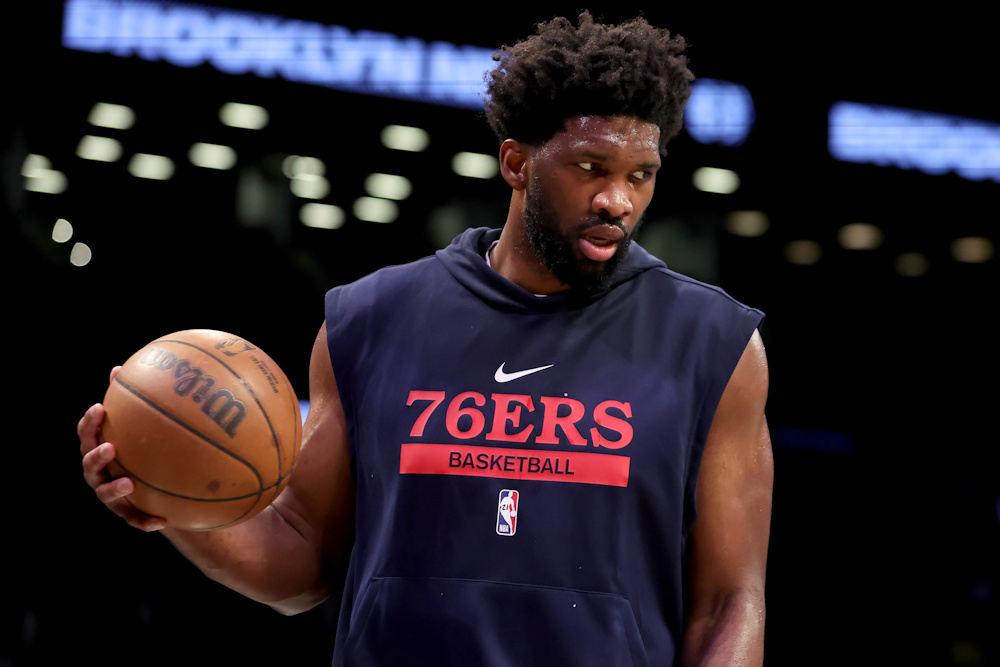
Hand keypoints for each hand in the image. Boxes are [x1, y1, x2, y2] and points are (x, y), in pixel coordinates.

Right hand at [78, 366, 167, 531]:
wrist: (153, 489)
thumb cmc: (141, 448)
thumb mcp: (138, 426)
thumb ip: (129, 402)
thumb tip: (121, 368)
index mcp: (100, 449)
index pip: (88, 434)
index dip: (90, 423)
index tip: (99, 408)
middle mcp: (100, 473)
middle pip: (90, 465)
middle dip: (97, 456)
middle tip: (111, 447)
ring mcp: (111, 495)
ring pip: (106, 494)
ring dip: (114, 489)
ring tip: (128, 483)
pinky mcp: (127, 513)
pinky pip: (135, 519)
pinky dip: (145, 521)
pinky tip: (162, 521)